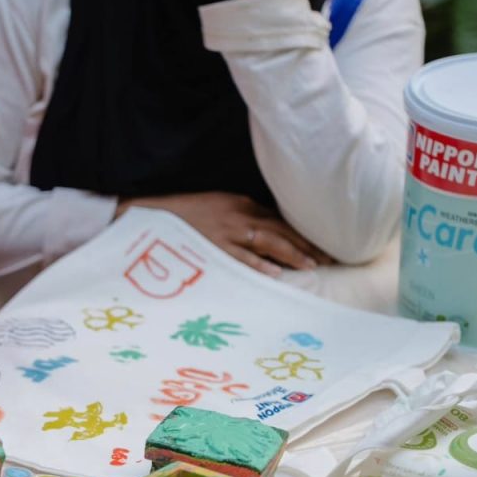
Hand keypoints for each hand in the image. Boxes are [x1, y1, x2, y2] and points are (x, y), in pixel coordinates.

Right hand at [117, 191, 333, 276]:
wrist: (148, 214)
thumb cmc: (182, 215)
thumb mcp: (216, 209)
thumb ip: (240, 218)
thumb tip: (264, 234)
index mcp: (240, 204)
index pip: (279, 220)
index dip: (303, 233)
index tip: (323, 246)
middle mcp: (238, 215)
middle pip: (280, 230)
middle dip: (306, 244)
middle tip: (329, 258)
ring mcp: (224, 231)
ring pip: (266, 242)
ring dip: (291, 253)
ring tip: (312, 265)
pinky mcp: (210, 246)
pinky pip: (238, 257)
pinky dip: (257, 264)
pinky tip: (275, 272)